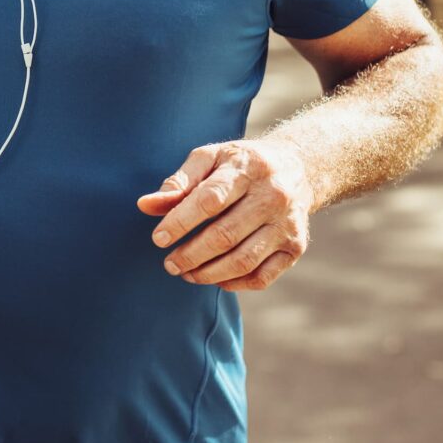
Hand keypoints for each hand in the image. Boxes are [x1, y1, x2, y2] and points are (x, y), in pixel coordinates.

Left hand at [135, 140, 314, 292]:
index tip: (158, 238)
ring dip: (208, 274)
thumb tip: (145, 205)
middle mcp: (273, 196)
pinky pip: (262, 277)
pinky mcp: (296, 247)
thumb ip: (178, 182)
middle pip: (225, 235)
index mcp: (248, 168)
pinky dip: (234, 284)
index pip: (210, 200)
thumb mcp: (210, 159)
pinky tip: (215, 278)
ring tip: (186, 274)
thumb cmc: (241, 165)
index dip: (180, 222)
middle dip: (190, 255)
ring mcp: (288, 224)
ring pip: (243, 261)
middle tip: (170, 264)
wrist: (297, 168)